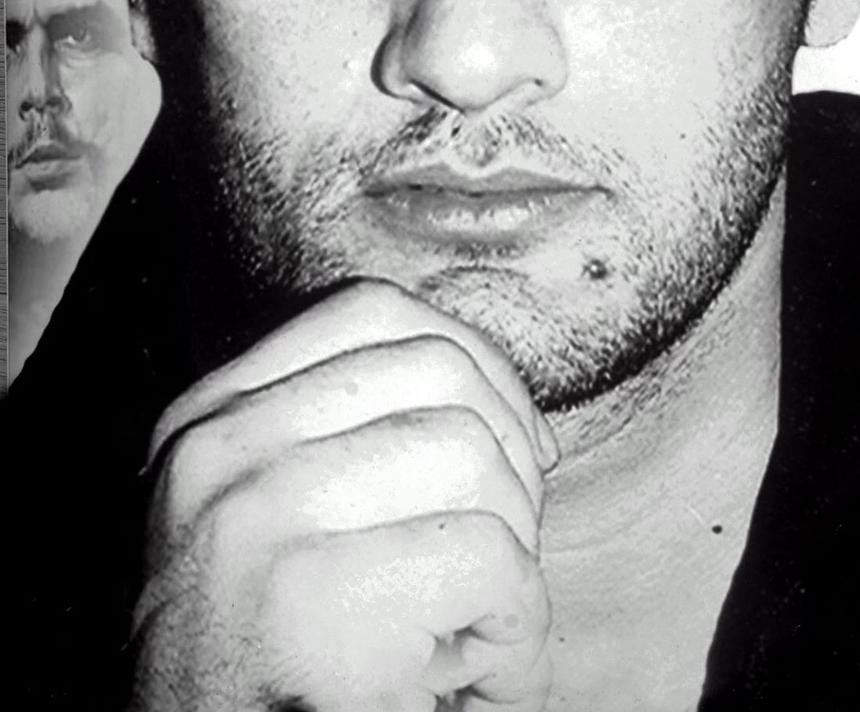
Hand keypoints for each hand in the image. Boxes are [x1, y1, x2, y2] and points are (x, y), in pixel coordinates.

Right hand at [130, 279, 557, 711]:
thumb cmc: (283, 666)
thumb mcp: (290, 521)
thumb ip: (355, 431)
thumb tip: (503, 399)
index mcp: (208, 417)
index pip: (373, 312)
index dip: (478, 364)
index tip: (523, 446)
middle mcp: (215, 452)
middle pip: (438, 370)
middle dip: (510, 459)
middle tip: (504, 557)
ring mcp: (251, 518)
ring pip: (472, 453)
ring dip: (517, 550)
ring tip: (483, 625)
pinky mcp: (306, 600)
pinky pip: (488, 558)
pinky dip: (520, 626)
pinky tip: (485, 679)